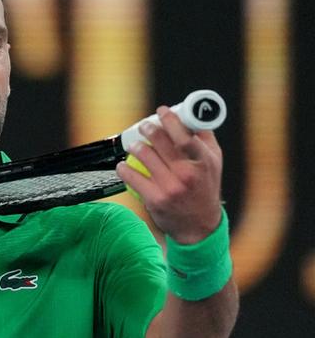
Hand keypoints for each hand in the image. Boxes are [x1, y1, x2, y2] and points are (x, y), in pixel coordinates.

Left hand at [116, 106, 222, 243]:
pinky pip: (132, 178)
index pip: (184, 136)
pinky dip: (124, 169)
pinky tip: (123, 165)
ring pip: (144, 156)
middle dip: (148, 129)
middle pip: (160, 143)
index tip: (161, 111)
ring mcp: (170, 188)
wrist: (199, 226)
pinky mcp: (155, 199)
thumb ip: (204, 139)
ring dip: (135, 147)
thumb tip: (193, 116)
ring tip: (134, 146)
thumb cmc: (205, 188)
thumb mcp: (214, 163)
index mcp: (203, 162)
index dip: (170, 120)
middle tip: (144, 126)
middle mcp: (187, 174)